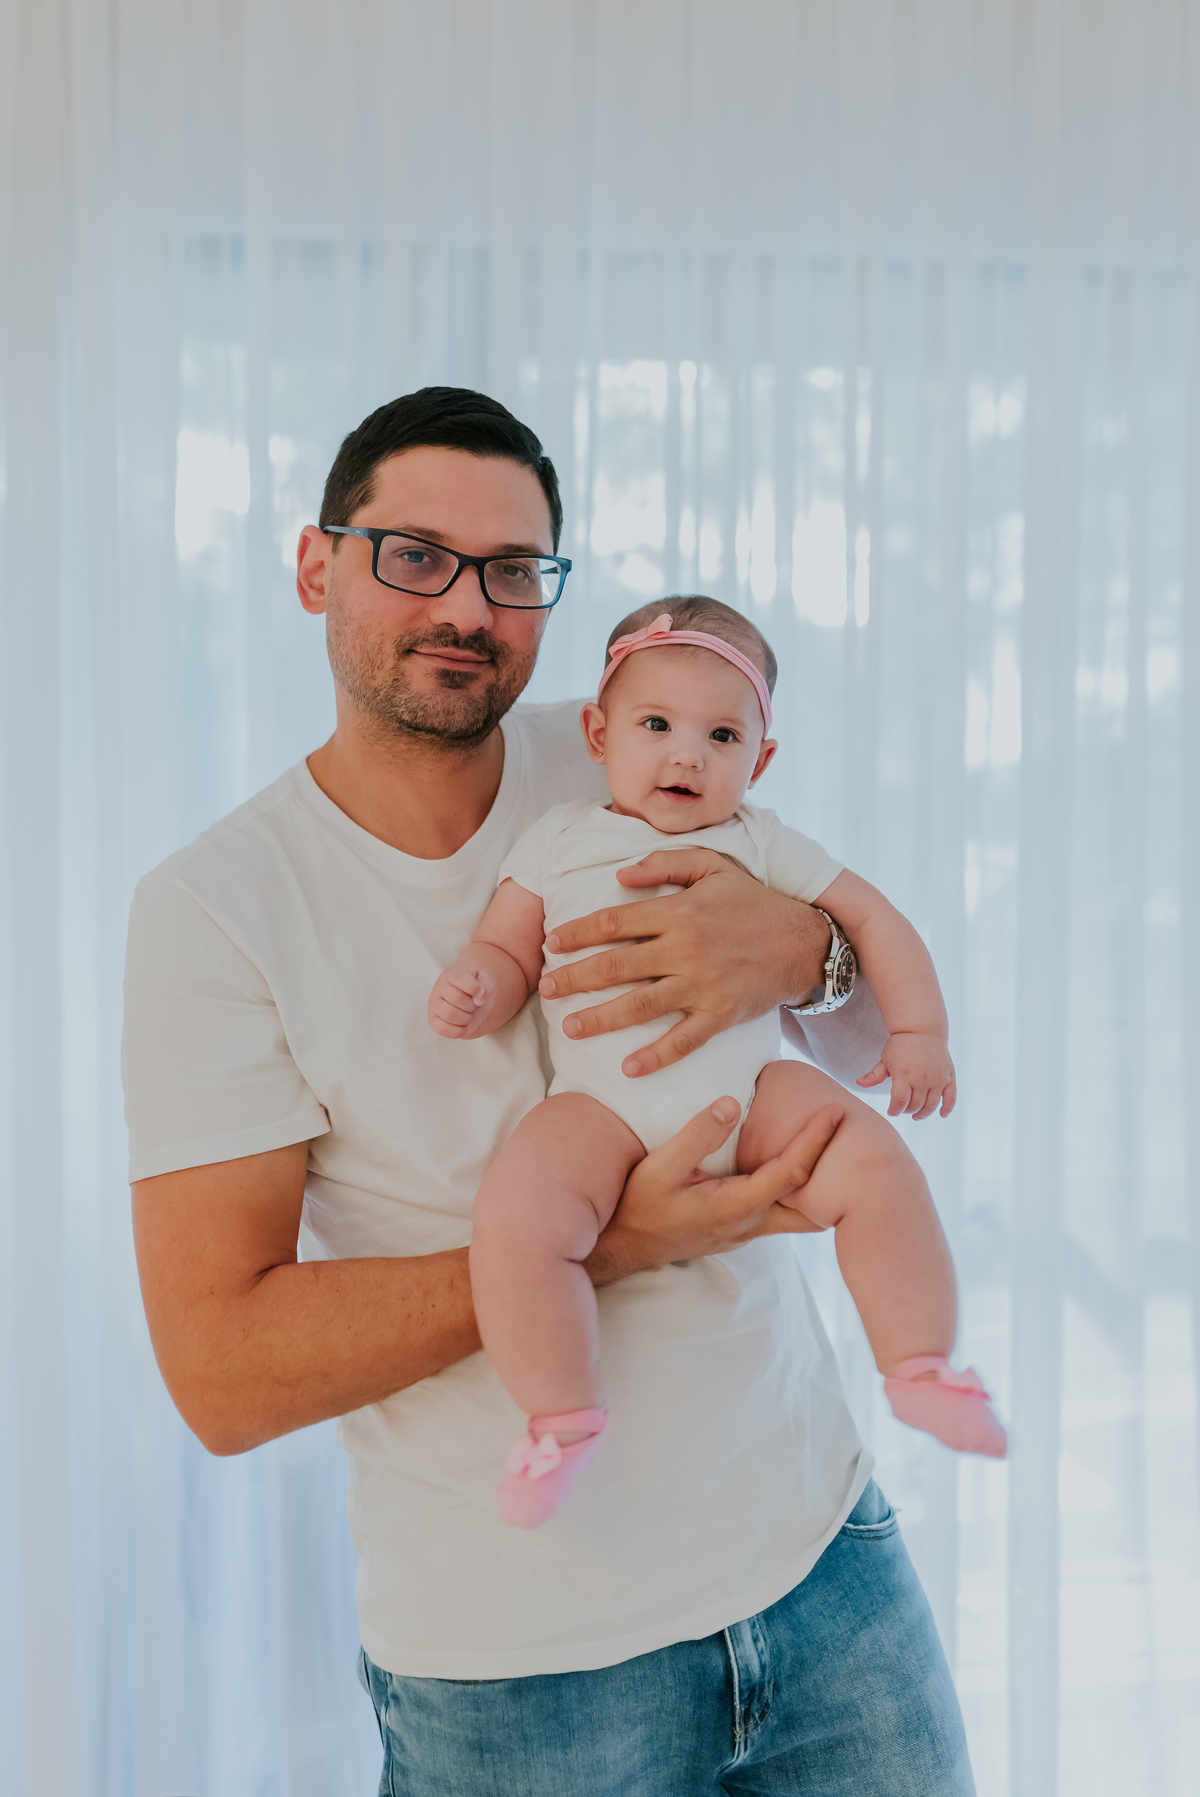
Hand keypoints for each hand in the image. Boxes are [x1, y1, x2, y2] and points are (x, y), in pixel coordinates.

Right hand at [427, 962, 500, 1038]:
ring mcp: (434, 1004)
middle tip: (473, 1004)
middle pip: (457, 998)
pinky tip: (462, 1024)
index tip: (480, 992)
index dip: (474, 988)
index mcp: (453, 974)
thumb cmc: (478, 992)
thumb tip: (478, 998)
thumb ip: (486, 986)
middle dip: (472, 1005)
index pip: (460, 978)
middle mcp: (440, 987)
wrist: (474, 1005)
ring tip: (468, 1013)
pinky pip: (444, 1029)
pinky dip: (459, 1030)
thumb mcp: (487, 983)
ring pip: (450, 1014)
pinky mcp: (433, 1021)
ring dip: (466, 1018)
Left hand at [538, 849, 830, 1076]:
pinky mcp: (720, 1015)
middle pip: (616, 965)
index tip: (551, 944)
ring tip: (570, 1028)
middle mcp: (684, 948)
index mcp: (678, 911)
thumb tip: (620, 874)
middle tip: (545, 990)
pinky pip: (683, 1041)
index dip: (578, 933)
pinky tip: (628, 1068)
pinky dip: (656, 1057)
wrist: (804, 942)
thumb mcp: (713, 868)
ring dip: (601, 1018)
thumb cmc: (754, 902)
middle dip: (575, 978)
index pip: (614, 922)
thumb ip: (665, 864)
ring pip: (640, 1005)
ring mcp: (701, 984)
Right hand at [586, 1095, 845, 1282]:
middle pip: (810, 1199)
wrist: (623, 1248)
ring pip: (799, 1211)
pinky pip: (782, 1211)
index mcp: (737, 1205)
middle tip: (852, 1133)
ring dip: (816, 1180)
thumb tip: (733, 1103)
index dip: (816, 1141)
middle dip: (833, 1167)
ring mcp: (747, 1230)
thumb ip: (698, 1135)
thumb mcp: (660, 1167)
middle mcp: (751, 1222)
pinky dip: (798, 1189)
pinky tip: (796, 1167)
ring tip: (831, 1147)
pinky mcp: (739, 1230)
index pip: (791, 1171)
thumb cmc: (639, 1206)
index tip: (835, 1113)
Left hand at [858, 1032, 955, 1118]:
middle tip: (903, 1108)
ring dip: (923, 1113)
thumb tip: (859, 1084)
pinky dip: (947, 1108)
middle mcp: (922, 1078)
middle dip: (907, 1110)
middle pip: (915, 1105)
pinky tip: (942, 1114)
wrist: (922, 1029)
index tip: (891, 1111)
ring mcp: (937, 1078)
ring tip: (917, 1115)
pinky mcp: (949, 1076)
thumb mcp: (885, 1059)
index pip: (900, 1102)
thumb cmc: (900, 1045)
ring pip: (931, 1105)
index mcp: (904, 1074)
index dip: (894, 1110)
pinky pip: (951, 1098)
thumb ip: (874, 1075)